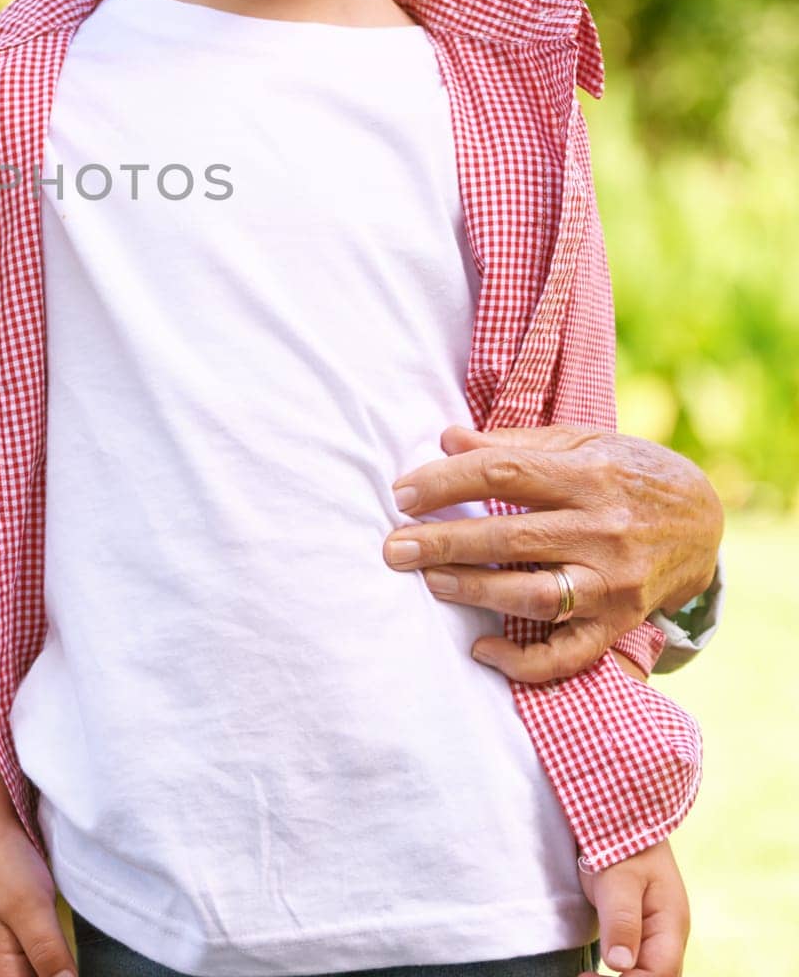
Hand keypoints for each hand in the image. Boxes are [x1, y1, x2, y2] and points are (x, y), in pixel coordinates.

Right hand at [0, 815, 74, 976]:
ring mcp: (8, 939)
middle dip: (57, 974)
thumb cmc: (0, 863)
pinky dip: (52, 952)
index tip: (72, 970)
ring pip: (35, 969)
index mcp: (2, 966)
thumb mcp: (31, 910)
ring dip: (54, 967)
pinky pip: (36, 950)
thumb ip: (48, 954)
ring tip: (73, 957)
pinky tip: (64, 943)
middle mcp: (3, 959)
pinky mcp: (17, 920)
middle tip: (74, 960)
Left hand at [383, 425, 722, 681]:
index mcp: (587, 475)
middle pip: (509, 536)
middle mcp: (602, 529)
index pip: (501, 473)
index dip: (444, 483)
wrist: (705, 518)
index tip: (401, 495)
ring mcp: (614, 581)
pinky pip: (569, 653)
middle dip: (443, 543)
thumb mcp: (578, 442)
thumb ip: (511, 443)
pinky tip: (481, 649)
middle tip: (394, 548)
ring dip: (474, 592)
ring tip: (430, 583)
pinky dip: (523, 660)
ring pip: (534, 594)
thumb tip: (445, 439)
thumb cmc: (625, 472)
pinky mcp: (620, 623)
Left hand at [580, 840, 688, 976]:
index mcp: (671, 924)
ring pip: (649, 971)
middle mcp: (668, 935)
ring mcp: (655, 932)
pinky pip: (637, 960)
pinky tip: (596, 971)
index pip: (659, 974)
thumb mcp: (618, 878)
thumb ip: (621, 919)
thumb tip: (619, 965)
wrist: (622, 816)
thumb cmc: (621, 841)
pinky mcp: (639, 928)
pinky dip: (621, 970)